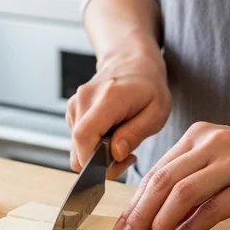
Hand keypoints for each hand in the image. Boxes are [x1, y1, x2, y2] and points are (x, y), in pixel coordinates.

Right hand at [65, 47, 170, 179]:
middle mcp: (85, 100)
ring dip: (97, 154)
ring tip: (121, 143)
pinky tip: (111, 136)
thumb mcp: (156, 112)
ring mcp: (75, 105)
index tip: (114, 166)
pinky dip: (93, 145)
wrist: (131, 63)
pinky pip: (78, 140)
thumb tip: (114, 154)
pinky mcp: (72, 111)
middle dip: (99, 163)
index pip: (84, 136)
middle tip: (126, 157)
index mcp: (108, 98)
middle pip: (78, 146)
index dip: (92, 161)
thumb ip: (135, 134)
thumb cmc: (148, 88)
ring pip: (76, 147)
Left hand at [115, 122, 229, 229]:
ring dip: (160, 222)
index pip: (157, 170)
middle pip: (162, 181)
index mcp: (199, 137)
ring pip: (182, 193)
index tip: (122, 225)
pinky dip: (190, 228)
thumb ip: (195, 182)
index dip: (135, 200)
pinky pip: (212, 209)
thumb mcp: (224, 163)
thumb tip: (161, 217)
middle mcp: (212, 144)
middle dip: (139, 213)